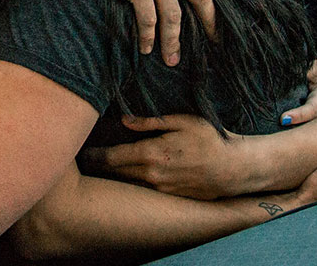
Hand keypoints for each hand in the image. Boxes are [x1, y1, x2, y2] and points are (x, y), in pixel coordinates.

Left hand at [80, 113, 240, 200]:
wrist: (235, 169)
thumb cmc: (211, 139)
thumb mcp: (182, 121)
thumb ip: (150, 121)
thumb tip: (124, 119)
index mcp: (151, 154)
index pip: (112, 157)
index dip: (94, 154)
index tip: (81, 150)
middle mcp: (152, 176)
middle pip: (115, 173)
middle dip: (98, 166)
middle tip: (84, 158)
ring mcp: (161, 189)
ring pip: (128, 183)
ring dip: (114, 175)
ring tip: (100, 166)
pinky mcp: (170, 197)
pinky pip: (144, 189)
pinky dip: (133, 182)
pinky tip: (129, 174)